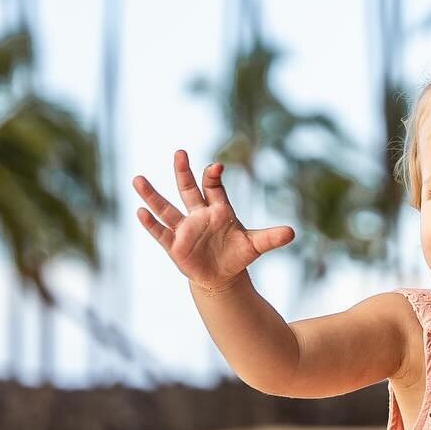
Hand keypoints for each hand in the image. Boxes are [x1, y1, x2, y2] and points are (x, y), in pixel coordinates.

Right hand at [133, 149, 294, 290]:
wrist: (221, 276)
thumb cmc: (237, 255)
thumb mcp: (255, 245)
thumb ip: (271, 238)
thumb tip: (293, 233)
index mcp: (218, 210)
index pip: (213, 187)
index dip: (213, 176)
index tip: (217, 167)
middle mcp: (197, 215)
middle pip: (187, 189)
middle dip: (183, 172)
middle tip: (179, 152)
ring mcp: (184, 229)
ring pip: (165, 208)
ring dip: (152, 195)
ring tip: (138, 178)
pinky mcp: (174, 245)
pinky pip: (160, 232)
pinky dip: (150, 223)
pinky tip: (140, 211)